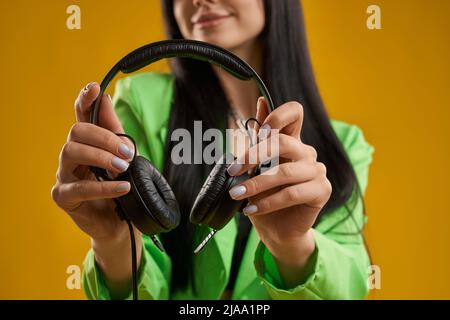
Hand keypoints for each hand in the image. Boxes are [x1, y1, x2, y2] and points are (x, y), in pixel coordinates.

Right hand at [51, 82, 136, 241]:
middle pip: (76, 131)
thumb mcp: (123, 156)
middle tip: (127, 151)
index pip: (81, 116)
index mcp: (86, 143)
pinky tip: (122, 186)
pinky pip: (79, 188)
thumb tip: (105, 98)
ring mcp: (64, 174)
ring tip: (122, 166)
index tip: (94, 88)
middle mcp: (71, 155)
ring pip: (70, 151)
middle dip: (104, 137)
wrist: (120, 222)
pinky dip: (104, 186)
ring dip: (100, 156)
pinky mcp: (63, 196)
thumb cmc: (119, 186)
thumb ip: (114, 130)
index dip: (84, 100)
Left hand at [227, 98, 331, 284]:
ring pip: (284, 172)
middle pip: (283, 142)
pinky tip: (251, 210)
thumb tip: (261, 101)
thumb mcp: (255, 166)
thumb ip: (258, 137)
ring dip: (256, 184)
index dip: (278, 116)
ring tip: (236, 194)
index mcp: (291, 141)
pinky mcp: (321, 190)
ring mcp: (316, 170)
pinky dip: (268, 202)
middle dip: (254, 155)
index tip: (260, 131)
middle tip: (233, 170)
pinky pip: (292, 193)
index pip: (294, 112)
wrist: (276, 228)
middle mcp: (306, 152)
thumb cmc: (264, 195)